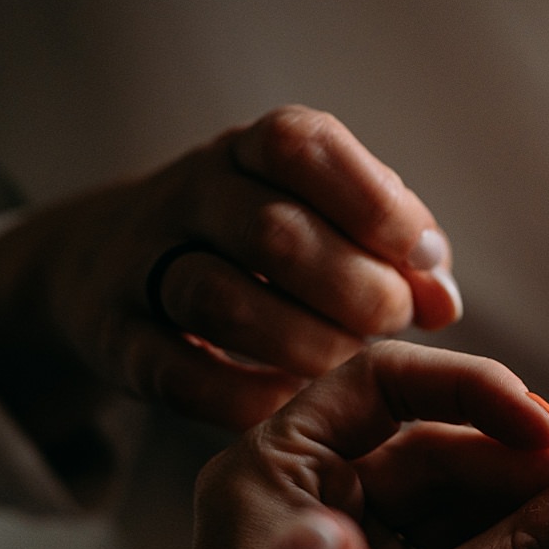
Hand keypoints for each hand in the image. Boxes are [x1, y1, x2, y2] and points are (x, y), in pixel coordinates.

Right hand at [0, 106, 463, 440]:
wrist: (104, 266)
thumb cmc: (256, 244)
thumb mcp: (321, 219)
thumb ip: (393, 250)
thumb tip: (443, 301)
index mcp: (248, 149)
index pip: (301, 146)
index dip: (373, 204)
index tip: (420, 258)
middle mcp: (189, 194)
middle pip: (271, 234)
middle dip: (353, 289)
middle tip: (391, 321)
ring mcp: (139, 264)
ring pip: (219, 300)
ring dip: (304, 346)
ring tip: (344, 368)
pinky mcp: (115, 338)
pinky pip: (178, 374)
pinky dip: (245, 397)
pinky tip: (290, 403)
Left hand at [166, 341, 548, 548]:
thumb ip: (518, 546)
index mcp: (273, 470)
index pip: (382, 382)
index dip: (471, 390)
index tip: (544, 426)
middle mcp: (301, 494)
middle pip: (432, 443)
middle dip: (526, 463)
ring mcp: (341, 547)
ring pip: (454, 500)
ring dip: (532, 506)